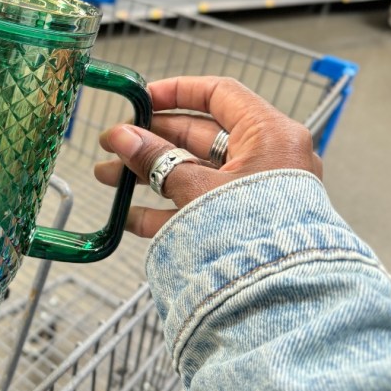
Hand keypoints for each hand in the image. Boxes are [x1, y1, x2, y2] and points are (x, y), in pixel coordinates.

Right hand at [94, 76, 322, 238]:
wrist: (283, 298)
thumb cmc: (255, 234)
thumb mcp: (198, 188)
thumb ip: (156, 161)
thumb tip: (120, 136)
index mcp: (269, 135)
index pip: (219, 95)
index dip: (176, 92)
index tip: (139, 100)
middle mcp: (266, 159)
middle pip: (199, 137)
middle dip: (149, 141)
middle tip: (112, 145)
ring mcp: (254, 195)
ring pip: (193, 174)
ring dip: (149, 175)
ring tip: (107, 178)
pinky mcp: (243, 226)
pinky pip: (199, 209)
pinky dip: (164, 209)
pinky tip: (128, 216)